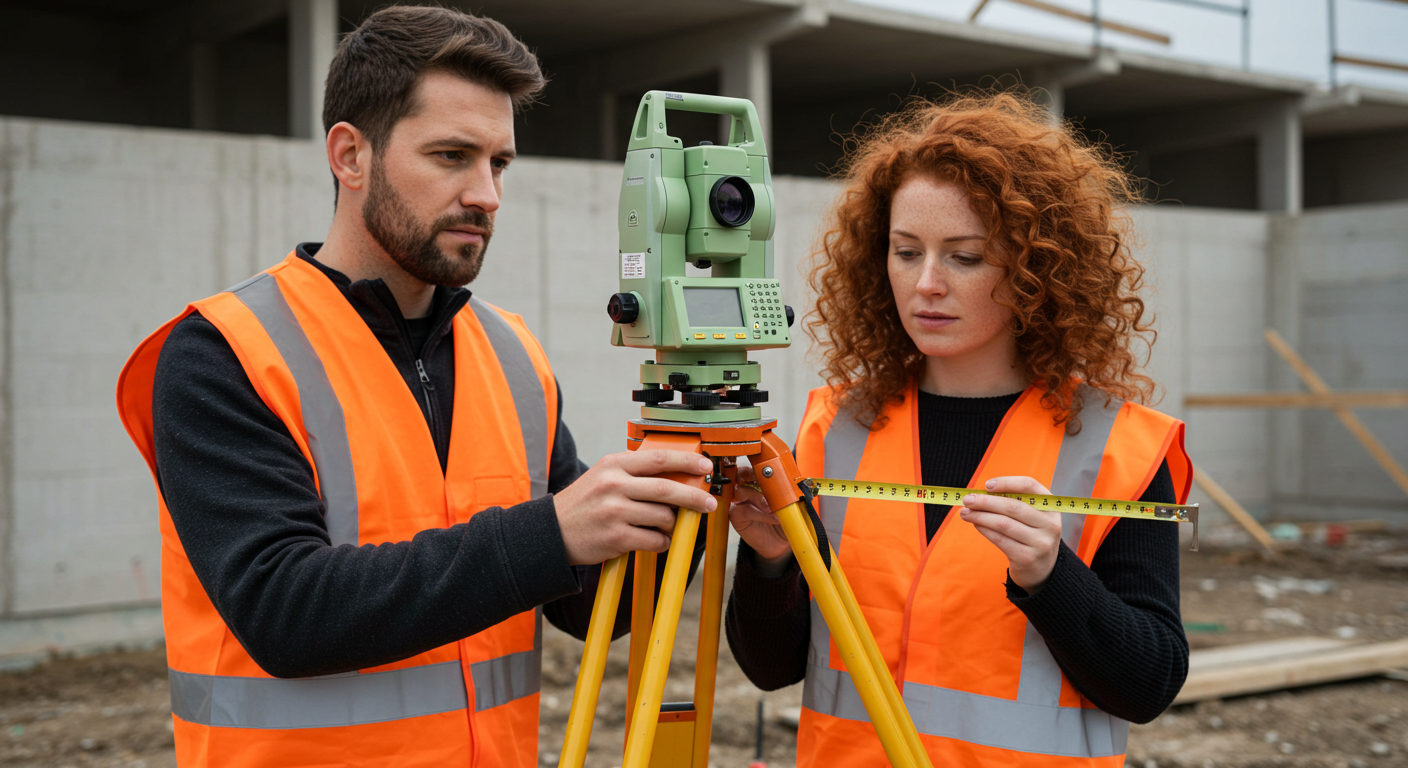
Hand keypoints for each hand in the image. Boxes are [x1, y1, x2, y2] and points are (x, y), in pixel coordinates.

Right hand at [554, 450, 716, 565]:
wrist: (552, 532)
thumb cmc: (584, 503)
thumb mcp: (604, 476)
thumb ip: (635, 472)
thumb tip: (677, 473)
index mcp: (614, 465)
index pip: (658, 458)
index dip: (686, 462)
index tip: (705, 466)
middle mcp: (614, 485)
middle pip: (666, 489)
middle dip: (694, 497)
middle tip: (708, 503)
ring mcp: (614, 512)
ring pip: (663, 516)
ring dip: (672, 523)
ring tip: (666, 525)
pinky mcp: (616, 537)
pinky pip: (654, 539)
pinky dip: (662, 541)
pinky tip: (655, 539)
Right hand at [727, 464, 792, 567]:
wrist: (783, 542)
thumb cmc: (787, 518)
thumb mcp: (793, 500)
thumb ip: (790, 488)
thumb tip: (793, 479)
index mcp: (759, 477)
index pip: (755, 463)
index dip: (760, 462)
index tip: (771, 466)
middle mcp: (746, 486)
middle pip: (742, 473)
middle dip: (756, 477)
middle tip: (772, 486)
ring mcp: (739, 500)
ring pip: (742, 491)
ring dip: (761, 499)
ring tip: (775, 508)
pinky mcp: (736, 515)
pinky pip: (744, 509)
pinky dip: (760, 513)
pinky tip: (773, 518)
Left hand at [958, 476, 1061, 592]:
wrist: (1042, 570)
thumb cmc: (1030, 535)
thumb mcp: (1031, 517)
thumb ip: (1013, 503)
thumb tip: (980, 494)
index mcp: (1051, 507)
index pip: (1029, 486)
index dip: (1007, 483)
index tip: (987, 485)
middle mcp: (1050, 524)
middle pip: (1013, 506)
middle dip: (986, 501)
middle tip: (967, 499)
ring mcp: (1040, 542)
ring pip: (1003, 523)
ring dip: (980, 516)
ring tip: (965, 513)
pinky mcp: (1027, 558)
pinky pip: (1000, 539)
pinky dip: (984, 530)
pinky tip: (976, 524)